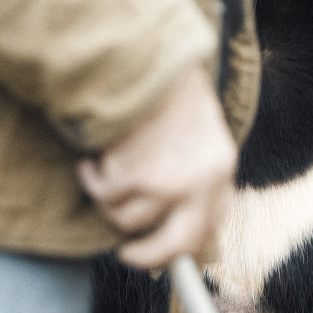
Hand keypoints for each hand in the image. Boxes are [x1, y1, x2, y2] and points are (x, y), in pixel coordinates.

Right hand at [77, 64, 236, 269]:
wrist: (148, 57)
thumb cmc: (167, 91)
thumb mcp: (196, 132)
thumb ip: (191, 175)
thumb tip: (167, 227)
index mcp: (222, 167)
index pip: (210, 225)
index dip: (183, 244)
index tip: (161, 249)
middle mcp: (202, 180)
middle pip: (177, 244)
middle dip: (147, 256)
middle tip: (127, 253)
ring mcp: (170, 181)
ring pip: (128, 220)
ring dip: (108, 199)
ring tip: (105, 169)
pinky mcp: (135, 175)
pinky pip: (103, 195)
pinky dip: (91, 177)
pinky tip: (94, 156)